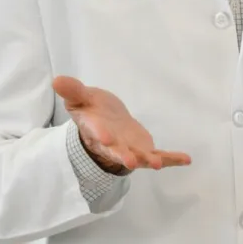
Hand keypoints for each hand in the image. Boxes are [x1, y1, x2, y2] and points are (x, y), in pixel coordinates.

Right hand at [52, 76, 191, 174]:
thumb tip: (56, 79)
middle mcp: (113, 143)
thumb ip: (73, 91)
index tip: (106, 137)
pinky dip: (172, 158)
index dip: (102, 135)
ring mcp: (130, 148)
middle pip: (118, 151)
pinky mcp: (145, 150)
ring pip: (139, 157)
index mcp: (96, 129)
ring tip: (156, 163)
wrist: (106, 123)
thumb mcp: (81, 98)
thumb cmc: (92, 110)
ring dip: (148, 160)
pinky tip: (186, 159)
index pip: (98, 133)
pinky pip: (160, 156)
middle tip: (130, 162)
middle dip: (123, 156)